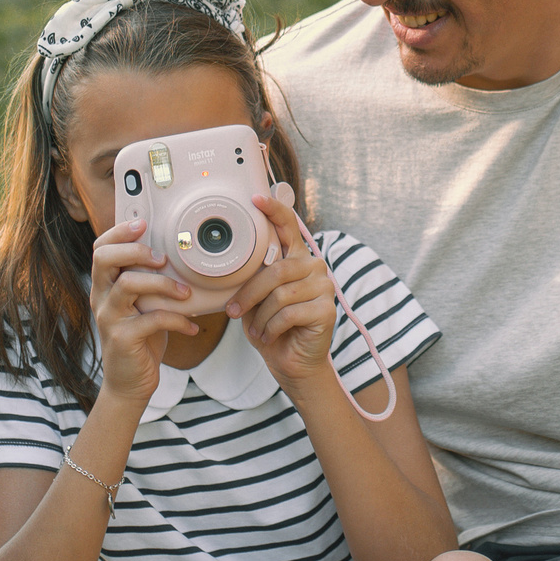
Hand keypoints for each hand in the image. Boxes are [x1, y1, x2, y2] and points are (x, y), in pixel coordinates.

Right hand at [90, 217, 197, 405]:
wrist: (129, 383)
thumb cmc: (141, 339)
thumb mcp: (141, 306)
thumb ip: (147, 282)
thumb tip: (175, 254)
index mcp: (104, 287)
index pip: (100, 249)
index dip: (118, 232)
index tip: (142, 223)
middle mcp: (101, 298)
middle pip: (105, 259)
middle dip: (135, 250)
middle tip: (162, 258)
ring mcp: (109, 318)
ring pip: (129, 284)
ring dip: (163, 284)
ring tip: (185, 293)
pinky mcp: (123, 338)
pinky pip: (152, 319)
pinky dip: (177, 320)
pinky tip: (192, 326)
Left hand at [224, 190, 334, 385]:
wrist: (292, 362)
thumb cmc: (271, 326)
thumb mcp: (256, 298)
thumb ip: (253, 276)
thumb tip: (232, 262)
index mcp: (296, 257)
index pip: (288, 226)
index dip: (274, 210)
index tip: (256, 198)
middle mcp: (314, 266)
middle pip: (276, 270)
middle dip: (249, 293)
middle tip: (233, 311)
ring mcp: (324, 287)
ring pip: (280, 294)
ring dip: (260, 315)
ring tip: (255, 328)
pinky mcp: (327, 309)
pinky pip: (288, 313)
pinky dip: (271, 327)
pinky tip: (268, 335)